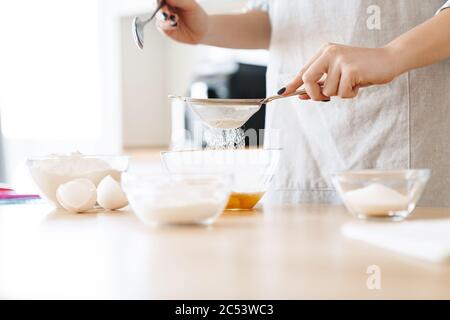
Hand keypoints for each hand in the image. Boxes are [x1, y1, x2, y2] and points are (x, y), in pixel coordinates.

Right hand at [155, 0, 208, 44]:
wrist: (201, 32)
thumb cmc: (197, 16)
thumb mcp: (191, 6)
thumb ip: (178, 0)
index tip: (161, 0)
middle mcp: (167, 6)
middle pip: (156, 3)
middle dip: (160, 6)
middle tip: (166, 9)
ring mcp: (165, 17)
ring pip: (158, 14)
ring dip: (164, 16)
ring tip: (175, 18)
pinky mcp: (165, 28)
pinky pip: (161, 25)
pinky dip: (167, 25)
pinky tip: (175, 25)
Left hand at [278, 43, 397, 100]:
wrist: (388, 60)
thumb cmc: (362, 70)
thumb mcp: (338, 75)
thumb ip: (321, 83)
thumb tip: (301, 96)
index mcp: (324, 52)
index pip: (304, 70)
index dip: (293, 84)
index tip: (283, 93)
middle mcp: (329, 53)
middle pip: (308, 79)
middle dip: (314, 94)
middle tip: (324, 99)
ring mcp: (340, 60)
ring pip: (327, 91)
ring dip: (340, 94)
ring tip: (352, 84)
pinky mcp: (351, 69)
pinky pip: (342, 93)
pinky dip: (350, 94)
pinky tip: (359, 84)